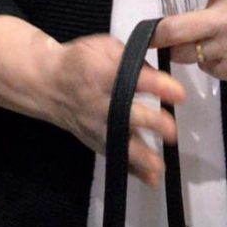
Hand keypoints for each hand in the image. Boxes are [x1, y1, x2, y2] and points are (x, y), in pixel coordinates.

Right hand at [38, 31, 184, 186]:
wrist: (47, 83)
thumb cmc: (79, 61)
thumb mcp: (103, 47)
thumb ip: (131, 60)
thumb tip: (160, 79)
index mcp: (101, 73)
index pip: (131, 79)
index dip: (157, 86)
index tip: (180, 94)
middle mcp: (97, 102)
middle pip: (125, 115)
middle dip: (150, 124)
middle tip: (172, 132)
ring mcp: (94, 125)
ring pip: (118, 143)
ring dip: (140, 157)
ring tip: (159, 167)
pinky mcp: (93, 141)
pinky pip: (114, 156)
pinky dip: (132, 170)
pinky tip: (150, 179)